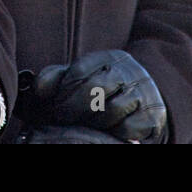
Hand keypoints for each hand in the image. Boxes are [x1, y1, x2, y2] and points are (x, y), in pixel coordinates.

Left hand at [25, 49, 168, 142]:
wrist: (143, 107)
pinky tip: (106, 133)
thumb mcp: (79, 80)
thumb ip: (56, 79)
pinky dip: (114, 133)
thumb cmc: (101, 95)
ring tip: (85, 126)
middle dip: (73, 108)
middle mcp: (129, 71)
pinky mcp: (153, 116)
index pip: (79, 70)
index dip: (62, 90)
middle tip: (61, 119)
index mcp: (109, 58)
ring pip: (112, 109)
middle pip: (95, 88)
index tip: (52, 105)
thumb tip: (38, 89)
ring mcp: (144, 93)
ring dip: (93, 122)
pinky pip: (129, 128)